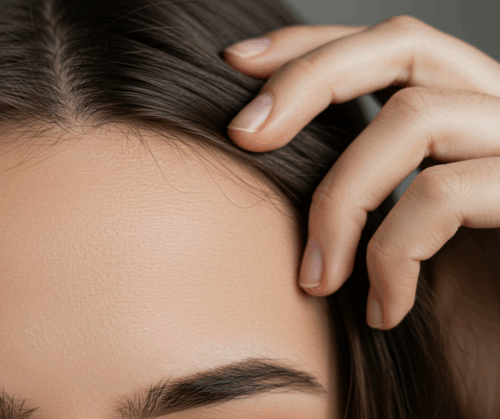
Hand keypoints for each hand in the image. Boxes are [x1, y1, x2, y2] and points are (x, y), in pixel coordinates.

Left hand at [222, 15, 499, 329]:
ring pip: (413, 118)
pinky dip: (393, 256)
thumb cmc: (456, 324)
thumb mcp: (389, 245)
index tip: (237, 64)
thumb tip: (259, 152)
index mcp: (467, 119)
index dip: (312, 43)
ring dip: (340, 200)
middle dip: (309, 79)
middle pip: (405, 44)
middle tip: (245, 134)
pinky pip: (441, 196)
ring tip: (316, 280)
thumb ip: (353, 190)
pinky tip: (385, 312)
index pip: (389, 45)